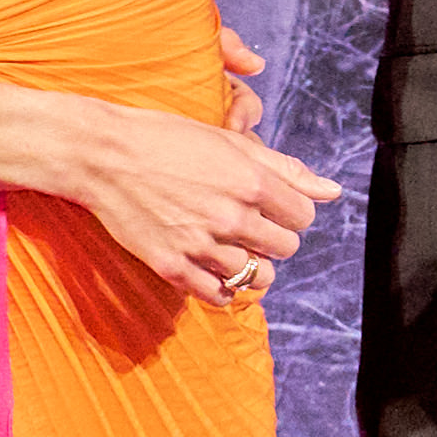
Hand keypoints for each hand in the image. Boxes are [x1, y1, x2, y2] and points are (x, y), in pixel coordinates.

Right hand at [61, 98, 331, 301]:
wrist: (101, 155)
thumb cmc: (166, 140)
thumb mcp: (230, 143)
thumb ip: (286, 169)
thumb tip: (334, 191)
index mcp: (250, 182)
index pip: (303, 217)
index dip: (290, 211)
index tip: (270, 205)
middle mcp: (230, 217)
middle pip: (286, 248)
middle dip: (274, 237)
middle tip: (249, 223)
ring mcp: (200, 245)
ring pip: (259, 277)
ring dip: (253, 265)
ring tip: (233, 247)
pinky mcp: (172, 267)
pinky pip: (219, 296)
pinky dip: (223, 287)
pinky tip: (214, 268)